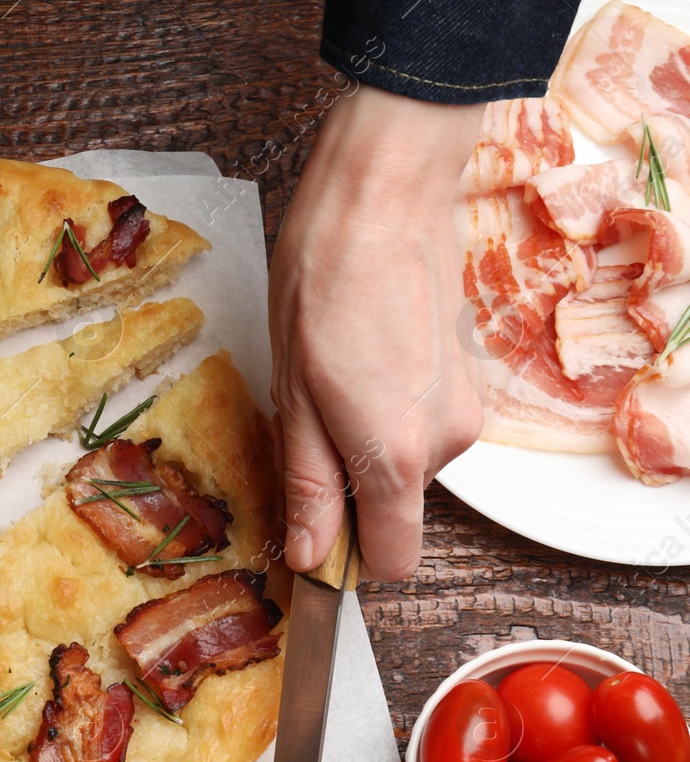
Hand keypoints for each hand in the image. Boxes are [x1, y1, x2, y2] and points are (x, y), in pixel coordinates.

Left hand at [269, 86, 485, 581]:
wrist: (382, 200)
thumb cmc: (324, 287)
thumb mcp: (294, 398)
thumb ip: (309, 486)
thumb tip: (311, 556)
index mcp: (396, 458)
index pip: (393, 561)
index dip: (347, 559)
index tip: (310, 536)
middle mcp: (444, 445)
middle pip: (392, 508)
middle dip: (344, 485)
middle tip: (302, 422)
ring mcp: (463, 411)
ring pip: (403, 465)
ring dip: (363, 443)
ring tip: (327, 379)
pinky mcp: (467, 383)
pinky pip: (419, 427)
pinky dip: (386, 414)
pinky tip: (358, 360)